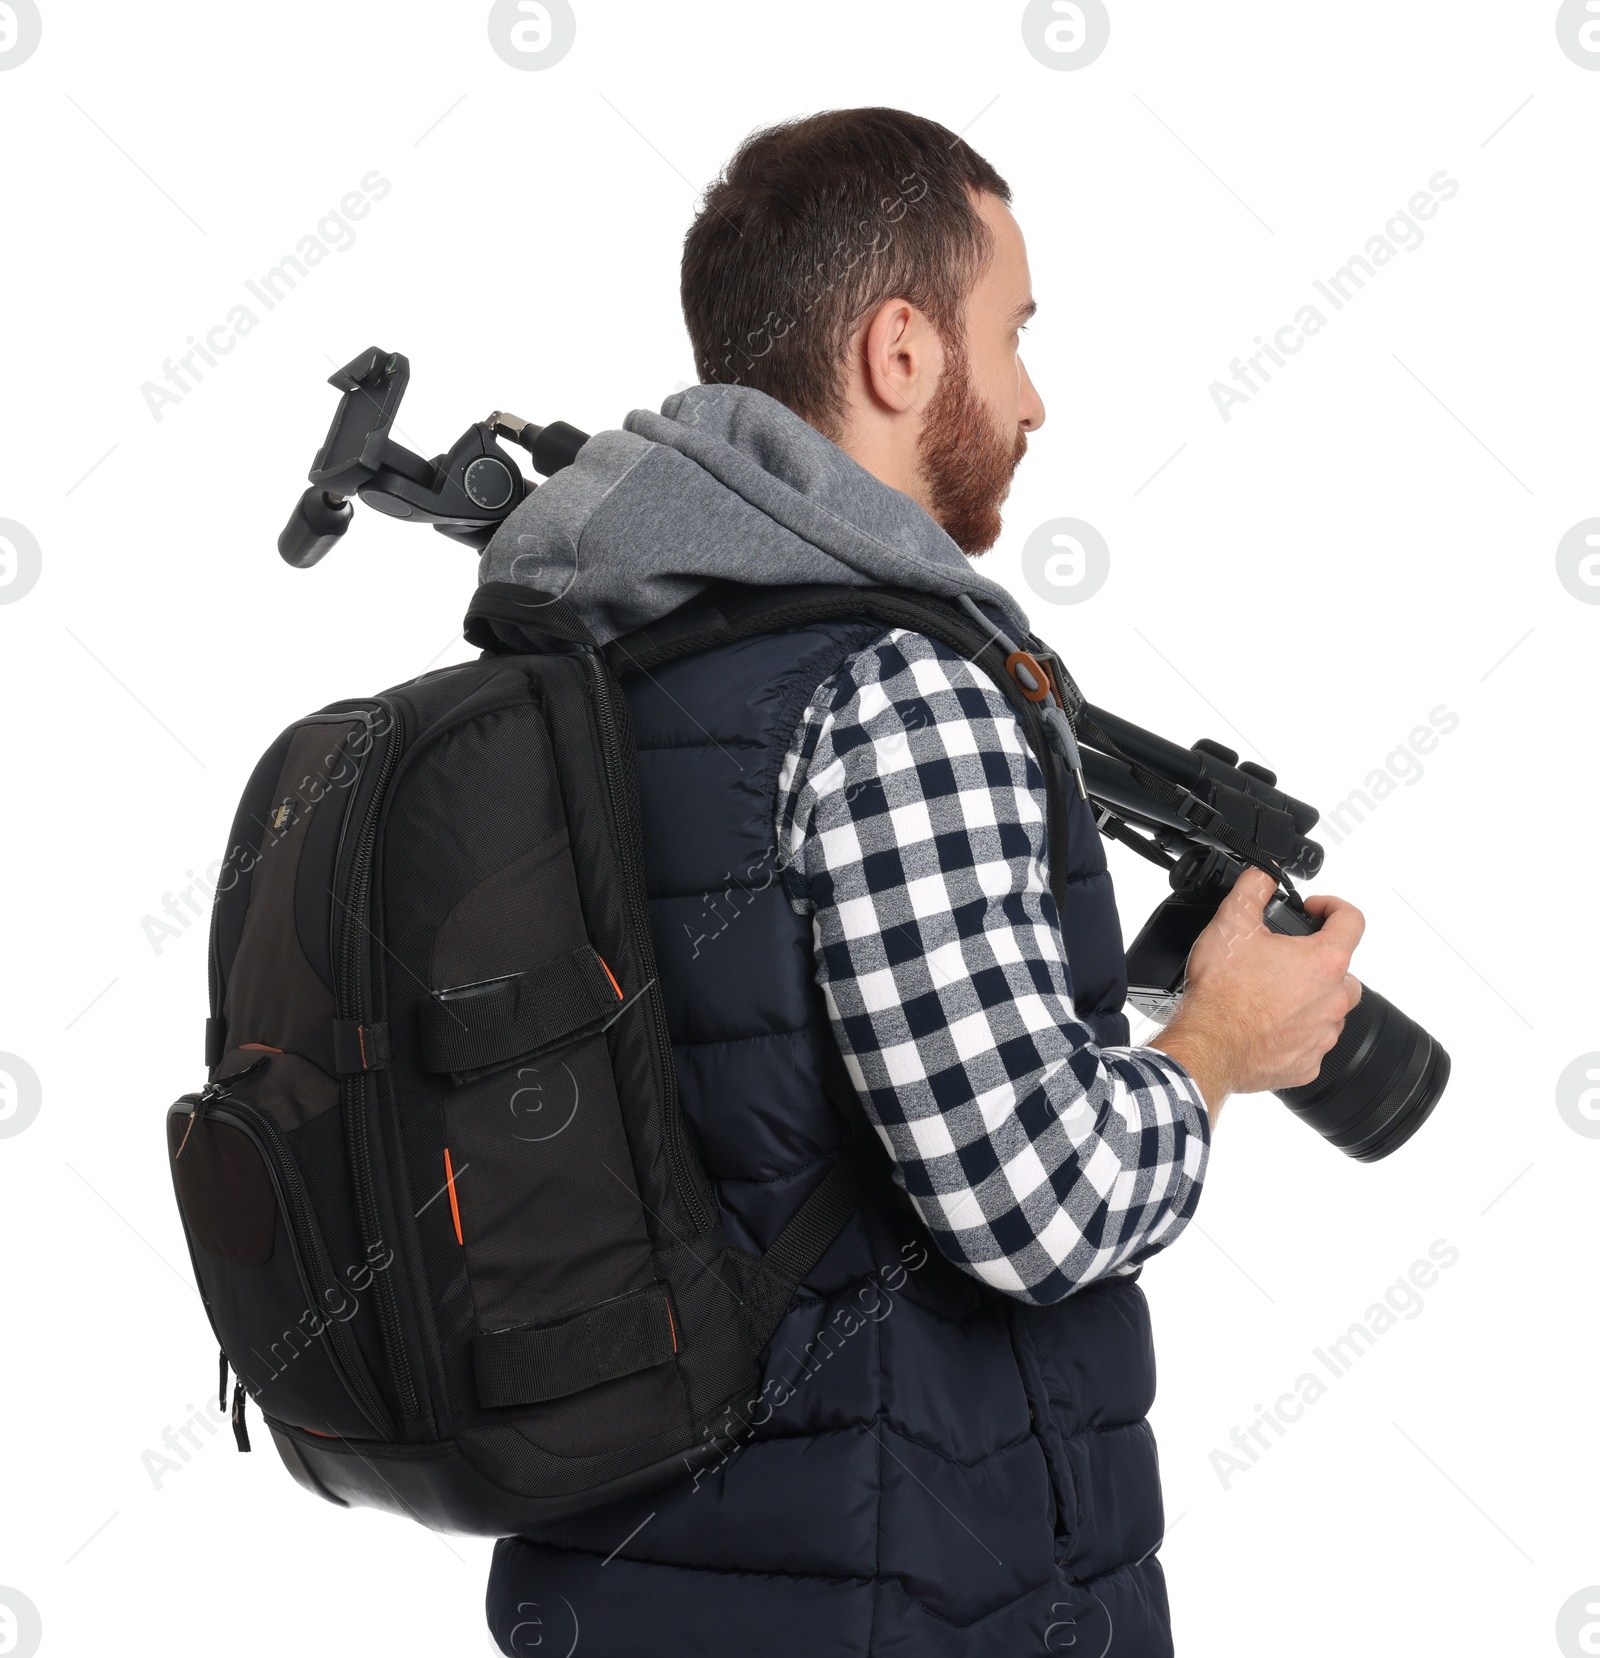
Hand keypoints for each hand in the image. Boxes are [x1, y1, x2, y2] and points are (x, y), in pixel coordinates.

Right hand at [1149, 868, 1363, 1123]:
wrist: (1208, 1044)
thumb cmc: (1223, 991)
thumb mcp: (1232, 922)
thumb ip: (1253, 888)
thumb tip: (1263, 876)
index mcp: (1324, 962)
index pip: (1351, 920)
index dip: (1332, 906)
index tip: (1314, 910)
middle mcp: (1332, 1000)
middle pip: (1343, 970)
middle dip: (1319, 959)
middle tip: (1284, 958)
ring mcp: (1322, 1035)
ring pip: (1329, 1009)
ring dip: (1308, 998)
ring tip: (1270, 993)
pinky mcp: (1307, 1064)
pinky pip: (1311, 1044)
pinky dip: (1294, 1033)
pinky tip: (1265, 1024)